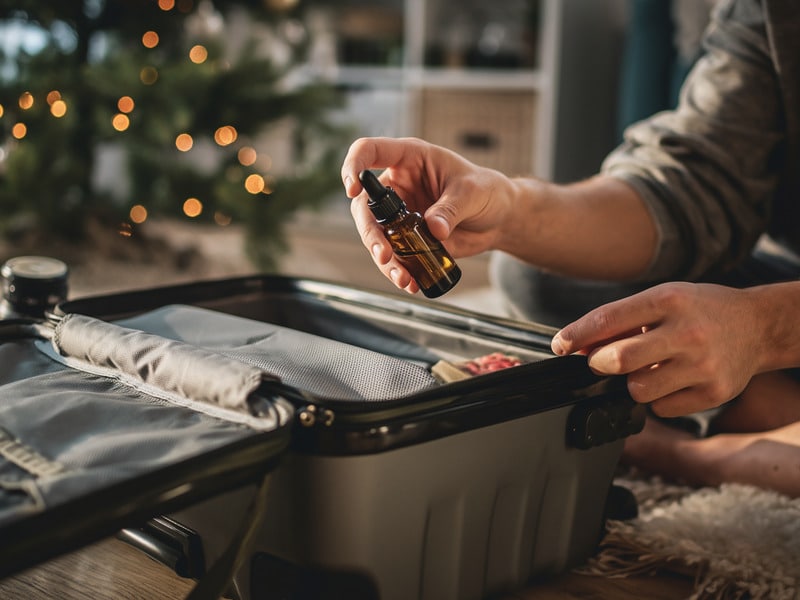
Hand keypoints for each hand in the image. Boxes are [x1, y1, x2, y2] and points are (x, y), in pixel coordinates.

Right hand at [341, 137, 513, 292]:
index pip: (369, 151)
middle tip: (384, 254)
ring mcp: (398, 214)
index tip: (353, 189)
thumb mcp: (472, 193)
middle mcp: (397, 185)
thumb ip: (451, 208)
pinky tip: (411, 282)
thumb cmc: (486, 191)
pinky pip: (393, 255)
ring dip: (384, 260)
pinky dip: (398, 270)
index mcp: (408, 159)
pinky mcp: (406, 238)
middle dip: (370, 233)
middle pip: (364, 205)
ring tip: (403, 277)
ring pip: (375, 236)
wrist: (498, 219)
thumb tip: (434, 229)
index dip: (353, 166)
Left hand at [551, 282, 765, 416]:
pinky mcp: (714, 392)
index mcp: (669, 300)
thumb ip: (621, 322)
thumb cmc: (699, 310)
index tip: (560, 345)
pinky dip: (657, 398)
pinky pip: (662, 408)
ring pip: (638, 390)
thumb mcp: (662, 301)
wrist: (758, 326)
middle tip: (600, 362)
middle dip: (599, 364)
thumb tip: (579, 347)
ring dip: (632, 383)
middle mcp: (688, 332)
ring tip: (649, 368)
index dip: (576, 335)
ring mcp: (703, 365)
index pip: (609, 319)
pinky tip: (671, 380)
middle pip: (620, 359)